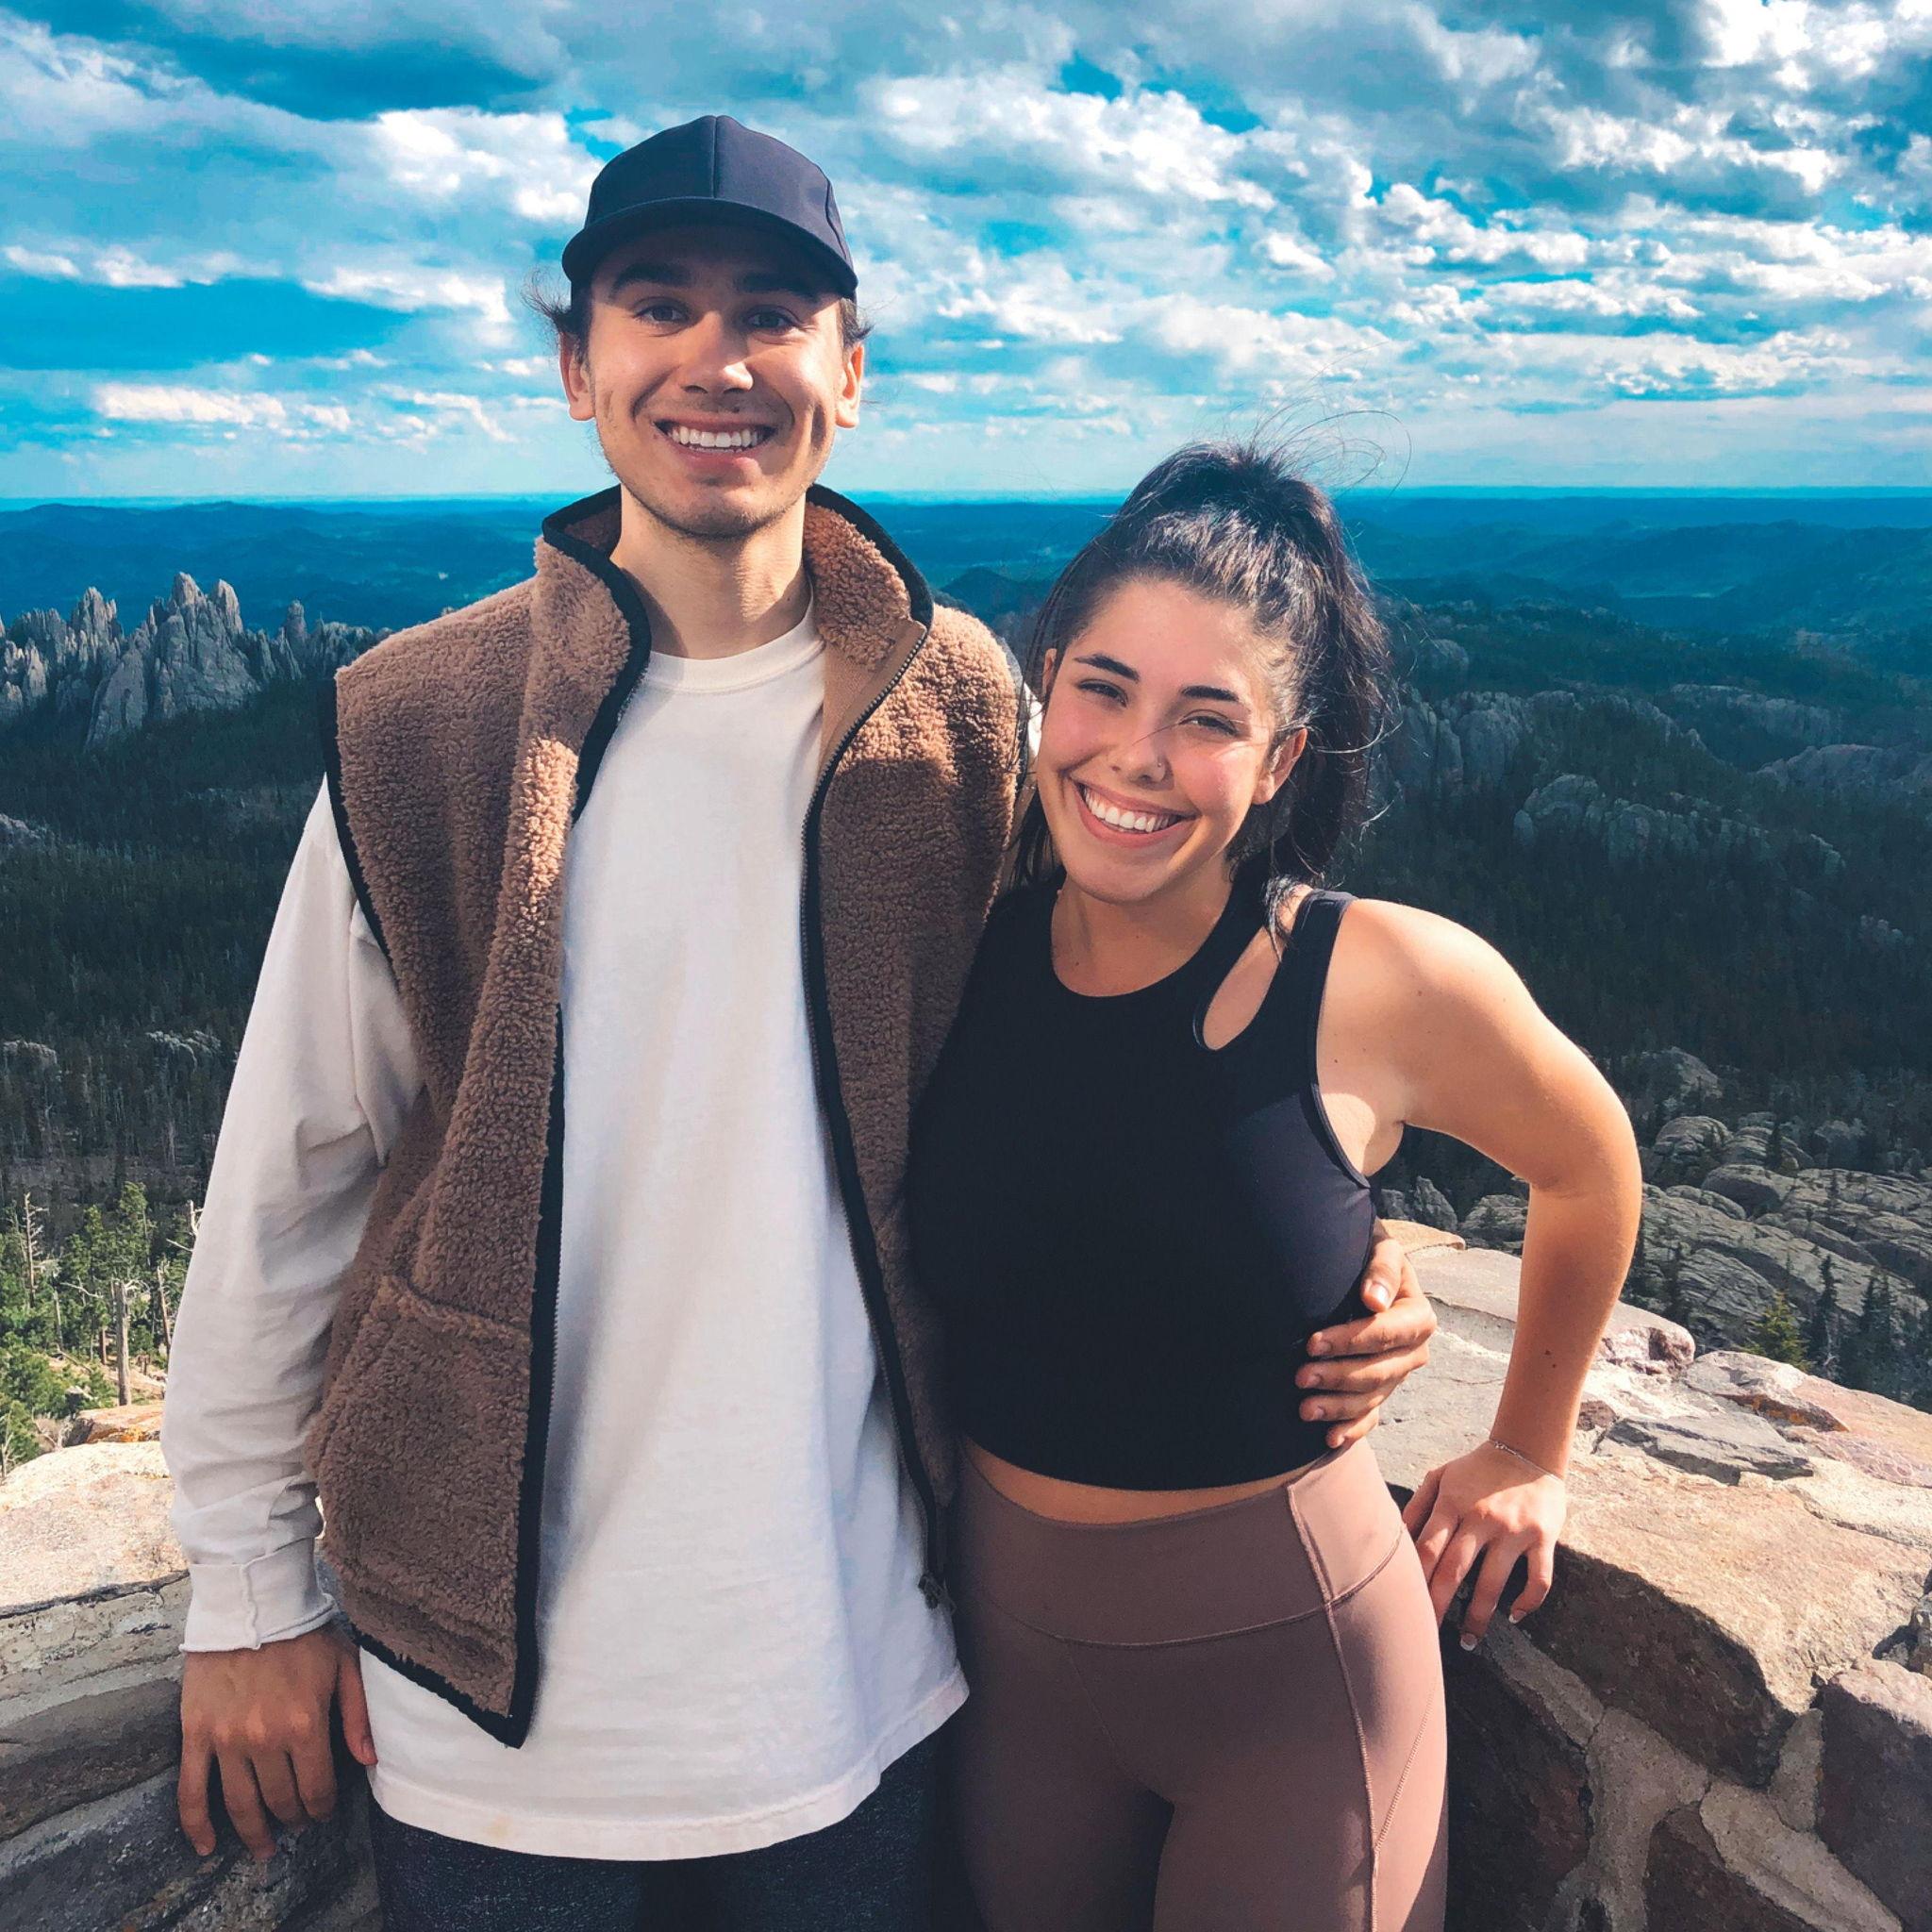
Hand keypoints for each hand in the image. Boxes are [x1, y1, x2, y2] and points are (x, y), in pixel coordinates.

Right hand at [177, 1623, 376, 1862]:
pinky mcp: (196, 1733)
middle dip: (293, 1817)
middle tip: (297, 1822)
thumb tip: (368, 1761)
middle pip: (281, 1800)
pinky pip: (192, 1790)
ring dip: (253, 1833)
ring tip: (263, 1847)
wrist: (251, 1604)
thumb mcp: (345, 1665)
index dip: (321, 1808)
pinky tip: (206, 1846)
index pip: (317, 1787)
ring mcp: (227, 1740)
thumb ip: (358, 1716)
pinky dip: (197, 1825)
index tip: (322, 1813)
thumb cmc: (304, 1633)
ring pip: (241, 1804)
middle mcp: (265, 1739)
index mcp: (306, 1724)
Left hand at [1297, 1231, 1436, 1448]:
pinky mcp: (1380, 1391)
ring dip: (1338, 1408)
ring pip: (1371, 1398)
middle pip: (1379, 1372)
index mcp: (1418, 1317)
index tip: (1314, 1342)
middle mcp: (1414, 1351)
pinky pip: (1371, 1416)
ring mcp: (1397, 1375)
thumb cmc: (1365, 1252)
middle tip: (1300, 1376)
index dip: (1351, 1340)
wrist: (1355, 1267)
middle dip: (1338, 1376)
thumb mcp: (1379, 1246)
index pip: (1387, 1334)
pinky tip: (1330, 1439)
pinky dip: (1353, 1429)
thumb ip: (1382, 1269)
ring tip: (1304, 1409)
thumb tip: (1374, 1300)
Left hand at [1400, 1442, 1563, 1646]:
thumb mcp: (1440, 1477)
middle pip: (1453, 1570)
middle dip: (1437, 1606)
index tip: (1405, 1607)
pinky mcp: (1543, 1537)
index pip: (1426, 1548)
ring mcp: (1513, 1529)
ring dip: (1478, 1616)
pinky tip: (1513, 1616)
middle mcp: (1481, 1517)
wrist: (1529, 1450)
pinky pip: (1538, 1578)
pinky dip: (1527, 1602)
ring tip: (1468, 1640)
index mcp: (1452, 1503)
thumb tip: (1393, 1540)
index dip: (1414, 1581)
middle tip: (1428, 1637)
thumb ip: (1416, 1507)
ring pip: (1493, 1582)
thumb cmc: (1476, 1469)